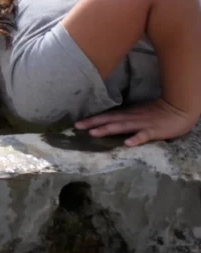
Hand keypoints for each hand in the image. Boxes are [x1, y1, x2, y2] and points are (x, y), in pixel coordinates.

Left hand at [75, 98, 197, 146]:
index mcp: (127, 114)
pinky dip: (136, 139)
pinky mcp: (153, 131)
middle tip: (77, 126)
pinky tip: (127, 143)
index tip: (76, 123)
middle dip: (93, 123)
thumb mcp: (136, 111)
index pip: (106, 116)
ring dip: (107, 129)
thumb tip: (108, 121)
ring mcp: (141, 124)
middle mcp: (130, 118)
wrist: (177, 109)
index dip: (92, 119)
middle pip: (109, 120)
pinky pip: (143, 135)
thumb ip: (123, 116)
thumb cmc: (156, 112)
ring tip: (93, 133)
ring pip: (121, 126)